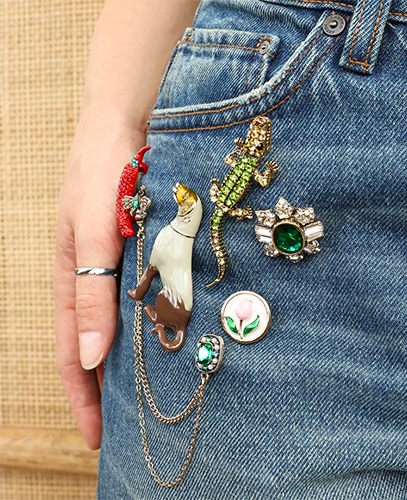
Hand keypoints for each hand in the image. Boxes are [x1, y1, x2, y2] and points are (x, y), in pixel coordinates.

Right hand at [54, 120, 144, 449]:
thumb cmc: (102, 175)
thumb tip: (92, 358)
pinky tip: (164, 338)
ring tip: (147, 395)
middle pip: (95, 346)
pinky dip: (147, 325)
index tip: (99, 439)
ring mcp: (114, 266)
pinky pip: (139, 299)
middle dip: (106, 390)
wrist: (123, 127)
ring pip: (119, 326)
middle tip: (128, 427)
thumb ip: (93, 295)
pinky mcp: (136, 252)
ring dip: (128, 361)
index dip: (84, 399)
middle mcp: (92, 279)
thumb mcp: (93, 236)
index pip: (74, 354)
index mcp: (71, 280)